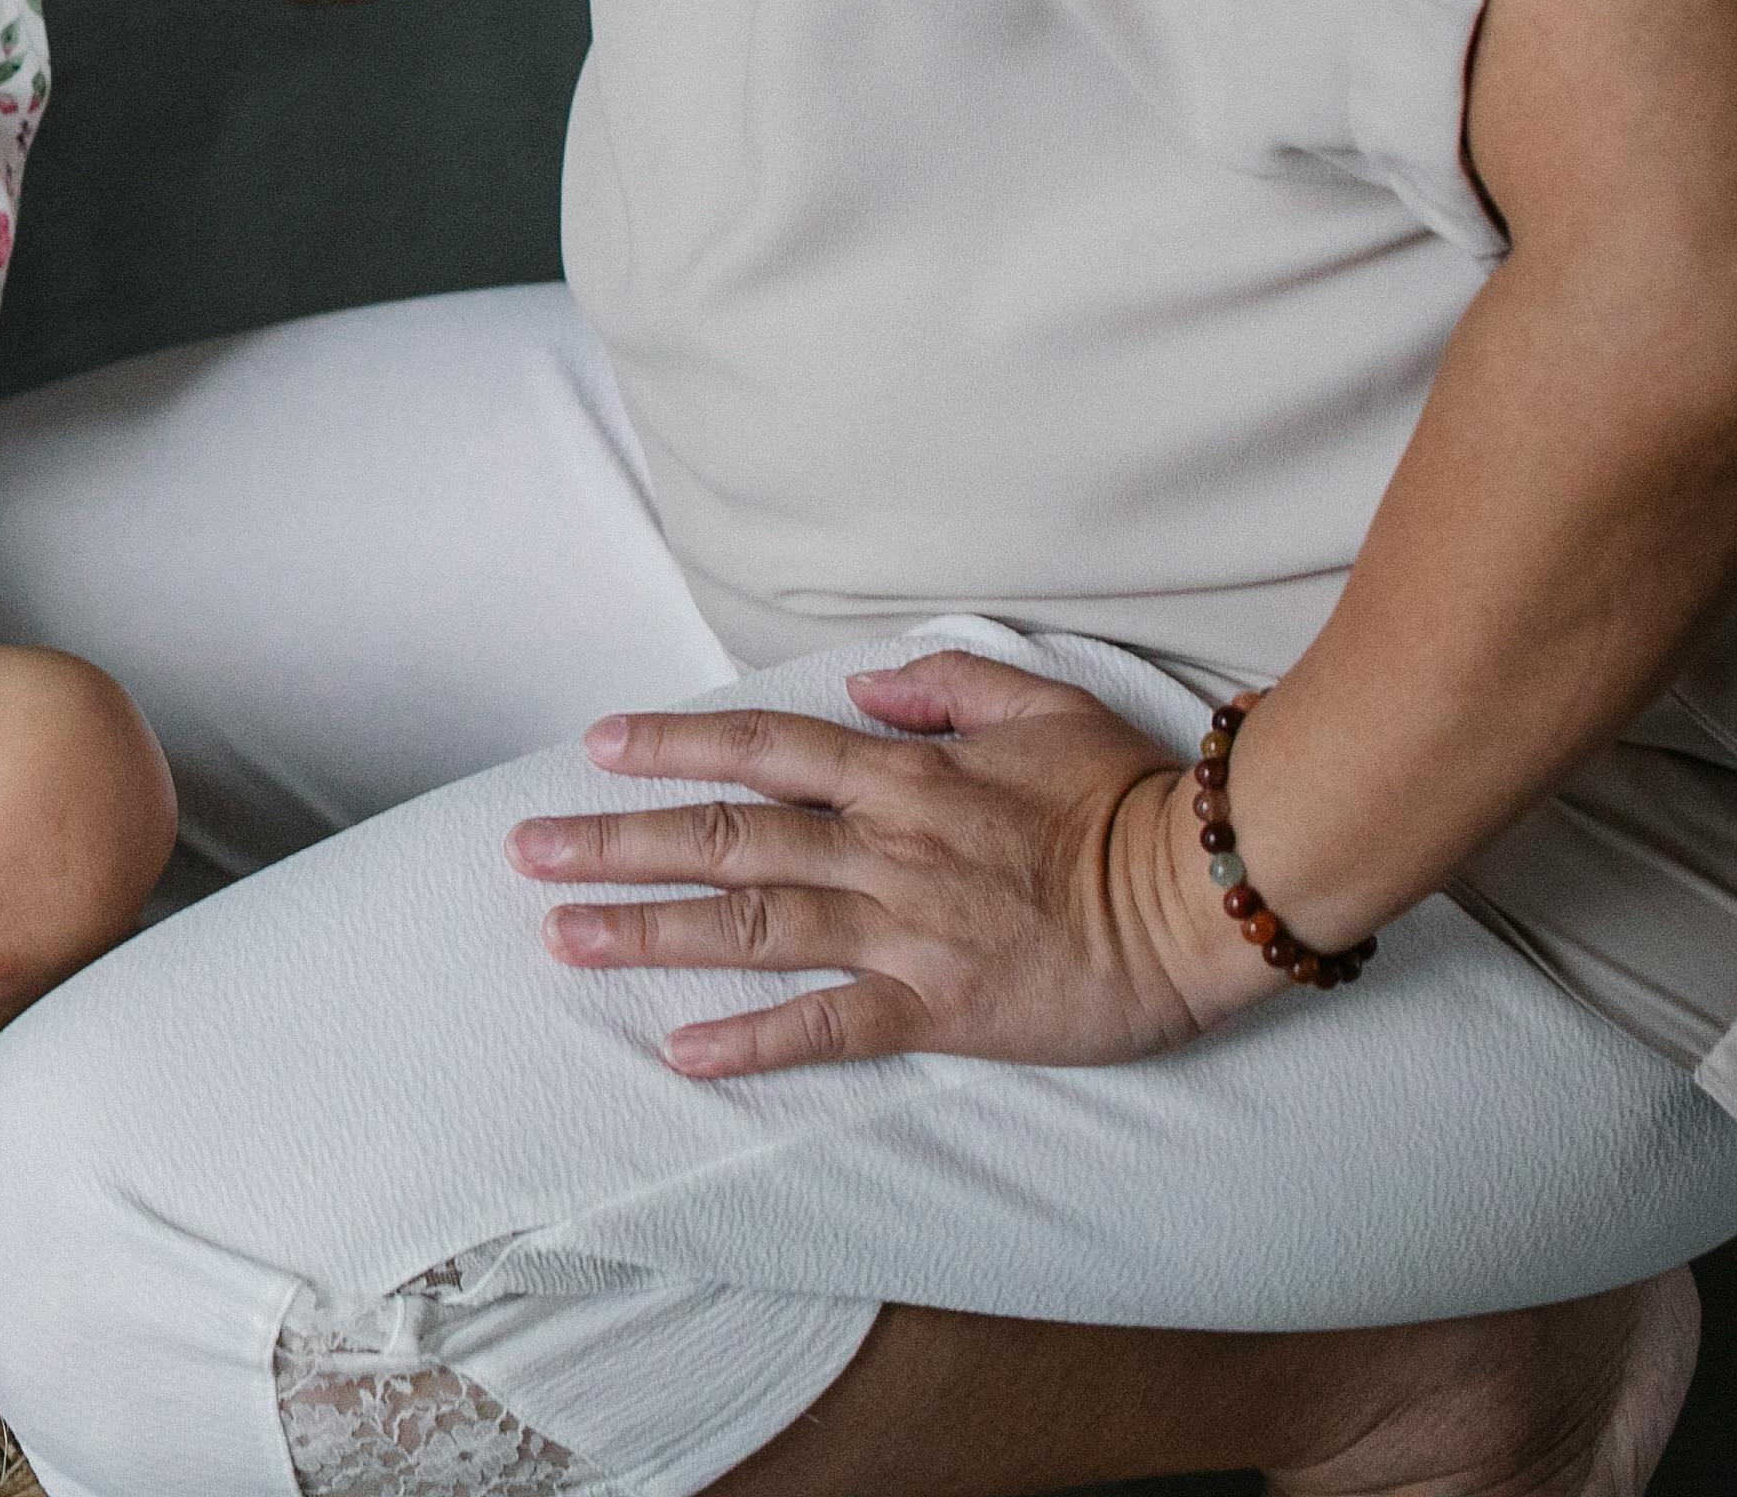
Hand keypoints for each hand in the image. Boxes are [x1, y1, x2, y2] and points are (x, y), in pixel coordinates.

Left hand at [505, 649, 1287, 1078]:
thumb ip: (944, 685)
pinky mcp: (939, 1008)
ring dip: (648, 932)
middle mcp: (883, 847)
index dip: (673, 745)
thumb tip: (866, 685)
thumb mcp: (1039, 704)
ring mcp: (905, 930)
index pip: (759, 748)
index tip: (596, 745)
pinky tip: (681, 1051)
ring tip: (562, 938)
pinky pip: (828, 1025)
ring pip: (750, 924)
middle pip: (725, 837)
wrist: (1210, 894)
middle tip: (526, 850)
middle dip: (616, 842)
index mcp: (902, 772)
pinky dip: (751, 1040)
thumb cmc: (1132, 796)